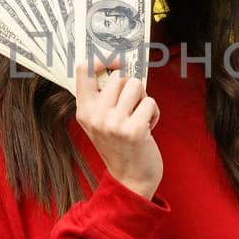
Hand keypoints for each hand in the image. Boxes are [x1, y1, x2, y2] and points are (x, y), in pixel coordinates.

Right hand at [74, 57, 161, 199]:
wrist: (130, 179)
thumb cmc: (120, 146)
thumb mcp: (101, 122)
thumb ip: (103, 97)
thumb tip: (119, 65)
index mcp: (84, 111)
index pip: (83, 70)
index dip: (102, 59)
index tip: (117, 61)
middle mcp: (95, 116)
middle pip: (119, 76)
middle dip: (132, 88)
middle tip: (132, 108)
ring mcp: (113, 123)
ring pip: (136, 85)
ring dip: (144, 100)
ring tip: (139, 118)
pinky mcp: (133, 130)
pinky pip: (150, 102)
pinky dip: (154, 114)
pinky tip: (147, 129)